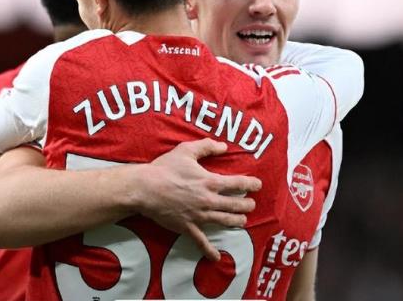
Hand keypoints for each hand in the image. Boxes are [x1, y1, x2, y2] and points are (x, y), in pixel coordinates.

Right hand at [135, 138, 261, 260]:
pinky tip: (216, 257)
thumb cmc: (165, 168)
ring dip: (236, 221)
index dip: (250, 184)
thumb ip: (206, 147)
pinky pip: (201, 241)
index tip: (258, 185)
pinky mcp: (187, 227)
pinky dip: (209, 250)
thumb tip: (224, 146)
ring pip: (224, 221)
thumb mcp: (186, 151)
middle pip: (234, 205)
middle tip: (251, 204)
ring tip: (243, 221)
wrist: (145, 189)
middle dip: (246, 204)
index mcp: (209, 182)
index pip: (237, 184)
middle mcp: (208, 200)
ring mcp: (199, 216)